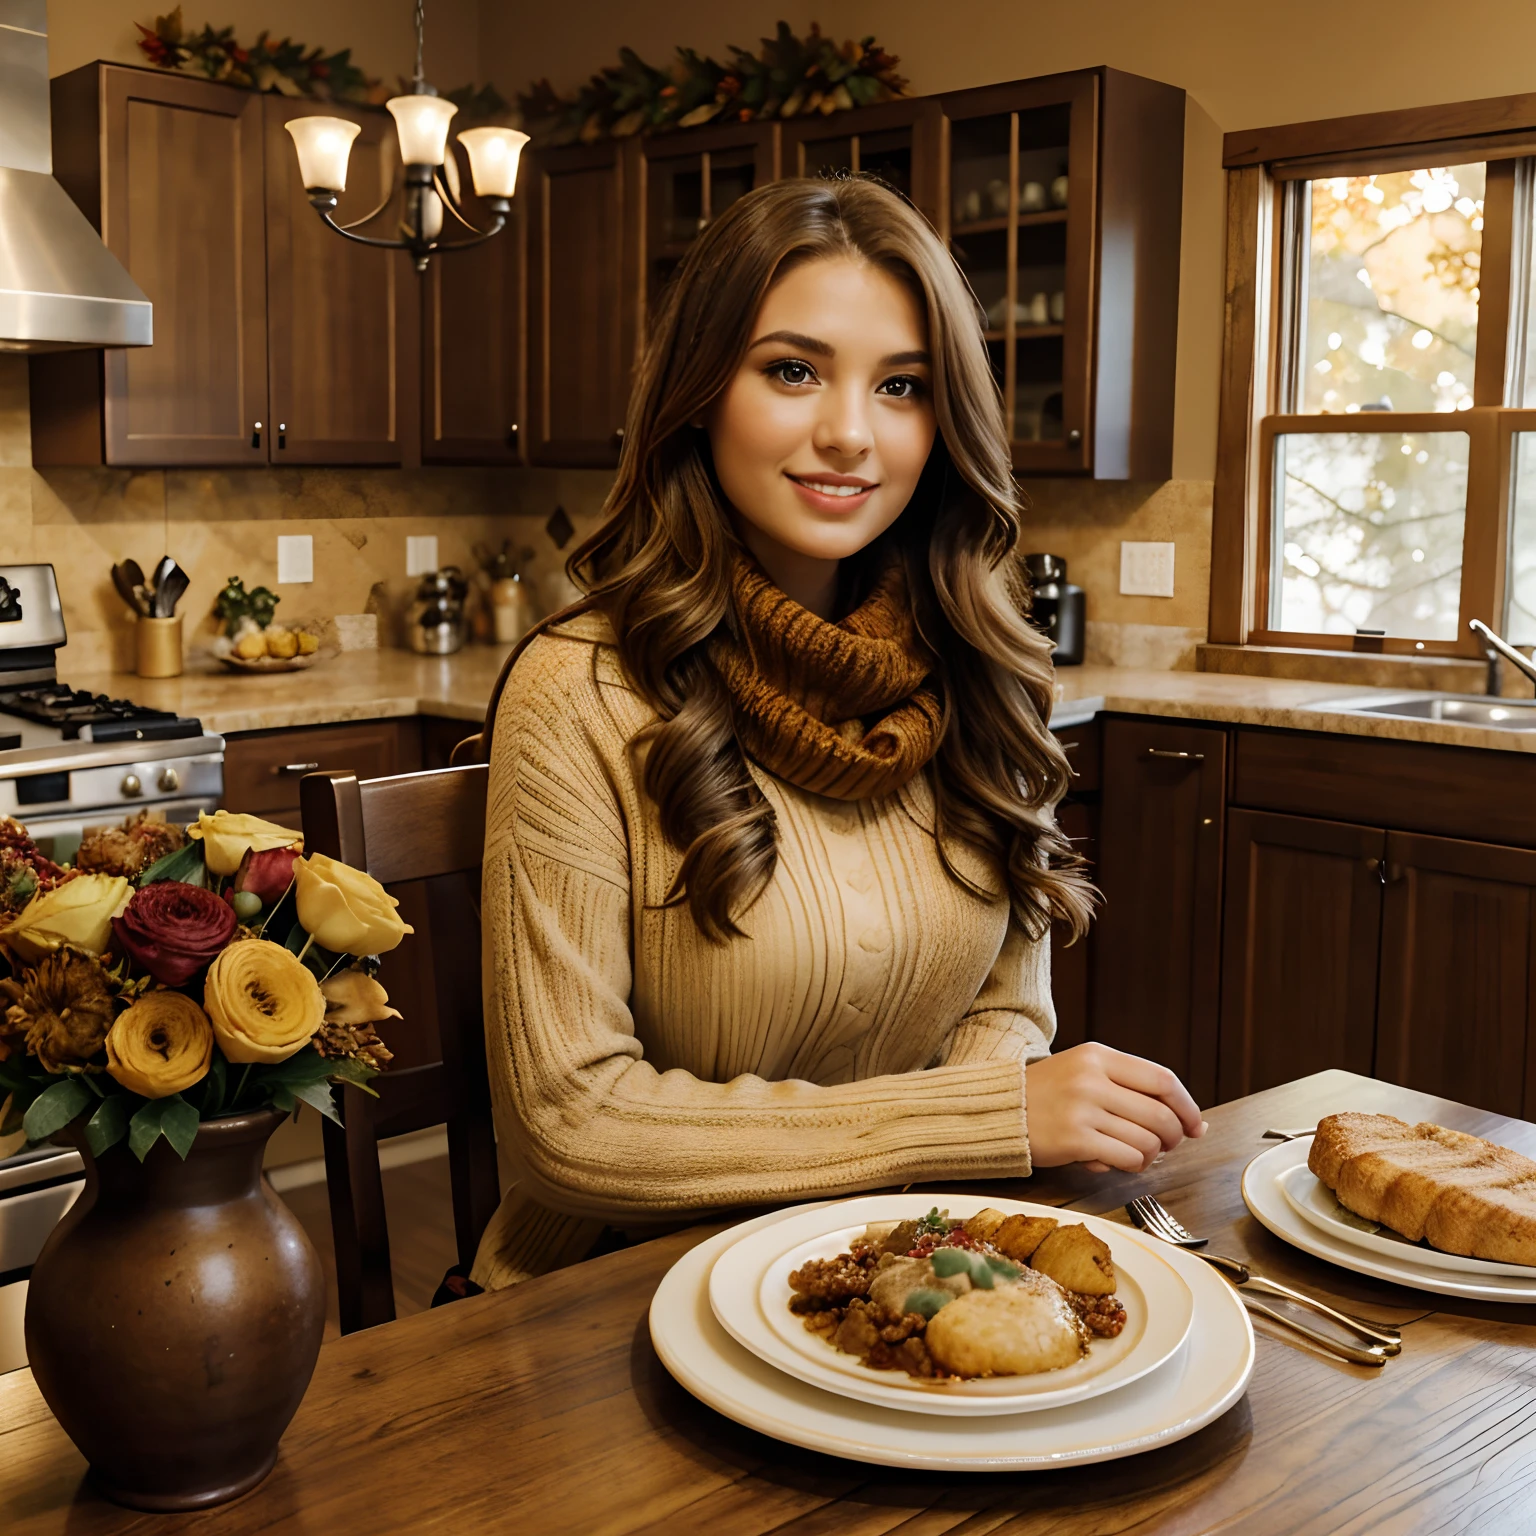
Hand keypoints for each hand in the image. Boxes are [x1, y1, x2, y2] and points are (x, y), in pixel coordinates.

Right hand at [1025, 1042, 1204, 1173]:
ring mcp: (1082, 1109)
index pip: (1162, 1080)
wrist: (999, 1111)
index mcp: (1097, 1056)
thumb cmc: (1047, 1095)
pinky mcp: (1074, 1140)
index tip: (1195, 1125)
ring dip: (1150, 1156)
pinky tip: (1115, 1163)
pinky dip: (1130, 1166)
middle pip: (1160, 1114)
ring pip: (1147, 1141)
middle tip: (1168, 1146)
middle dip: (1174, 1137)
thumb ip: (1130, 1088)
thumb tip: (1190, 1120)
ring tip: (1135, 1156)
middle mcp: (1091, 1078)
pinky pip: (1126, 1159)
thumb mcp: (1084, 1071)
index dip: (1187, 1106)